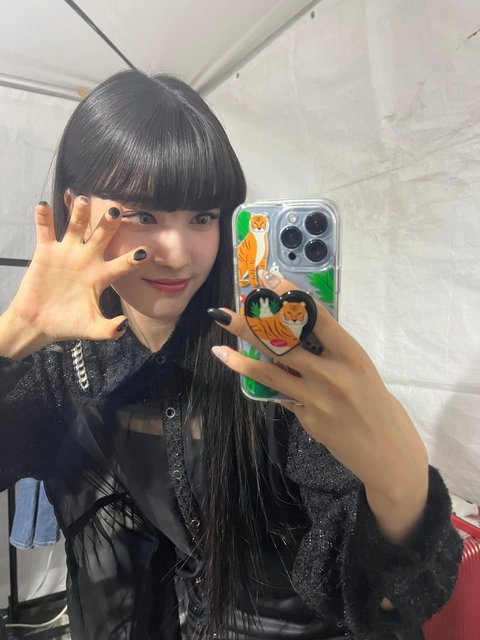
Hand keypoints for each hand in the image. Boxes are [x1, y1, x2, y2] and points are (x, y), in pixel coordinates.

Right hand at [7, 198, 146, 348]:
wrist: (39, 324)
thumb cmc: (68, 325)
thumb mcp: (92, 328)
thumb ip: (109, 329)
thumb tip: (124, 325)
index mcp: (102, 276)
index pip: (122, 264)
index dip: (133, 258)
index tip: (145, 252)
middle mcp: (88, 259)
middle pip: (102, 236)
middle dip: (109, 223)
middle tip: (117, 210)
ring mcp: (67, 253)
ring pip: (76, 227)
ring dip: (79, 213)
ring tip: (83, 199)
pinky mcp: (46, 252)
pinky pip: (46, 230)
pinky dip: (44, 217)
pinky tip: (44, 205)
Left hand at [210, 271, 428, 543]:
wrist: (388, 455)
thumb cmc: (379, 406)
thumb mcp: (361, 370)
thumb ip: (331, 353)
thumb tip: (295, 336)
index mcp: (352, 355)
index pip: (316, 317)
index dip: (290, 297)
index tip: (268, 282)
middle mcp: (332, 374)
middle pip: (283, 344)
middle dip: (250, 326)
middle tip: (225, 314)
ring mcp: (316, 399)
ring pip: (270, 372)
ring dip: (241, 359)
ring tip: (219, 348)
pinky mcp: (306, 419)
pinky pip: (281, 395)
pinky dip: (268, 384)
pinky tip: (247, 374)